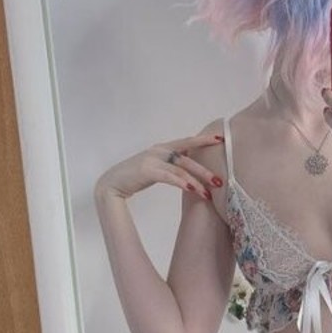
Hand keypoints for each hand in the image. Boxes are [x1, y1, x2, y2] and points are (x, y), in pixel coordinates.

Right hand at [94, 129, 225, 202]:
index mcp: (162, 148)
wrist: (111, 184)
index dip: (203, 140)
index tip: (220, 139)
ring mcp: (152, 158)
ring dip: (196, 181)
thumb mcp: (155, 168)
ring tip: (209, 193)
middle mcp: (159, 150)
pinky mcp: (146, 170)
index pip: (187, 142)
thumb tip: (189, 172)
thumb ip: (170, 166)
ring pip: (181, 168)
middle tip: (219, 180)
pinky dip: (182, 182)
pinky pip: (169, 176)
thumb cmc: (134, 177)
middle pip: (188, 158)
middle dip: (204, 170)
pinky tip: (192, 189)